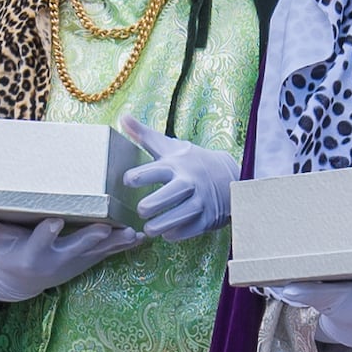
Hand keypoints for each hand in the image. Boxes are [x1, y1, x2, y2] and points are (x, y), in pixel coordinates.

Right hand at [0, 214, 131, 303]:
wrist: (19, 282)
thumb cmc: (5, 254)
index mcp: (33, 253)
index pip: (40, 241)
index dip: (47, 233)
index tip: (54, 221)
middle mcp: (56, 260)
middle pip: (76, 248)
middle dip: (91, 239)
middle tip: (105, 228)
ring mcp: (74, 262)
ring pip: (98, 252)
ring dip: (116, 243)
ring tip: (134, 233)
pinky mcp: (86, 262)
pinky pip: (108, 254)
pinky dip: (124, 246)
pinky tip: (143, 236)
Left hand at [117, 125, 235, 242]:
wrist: (228, 175)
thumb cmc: (190, 161)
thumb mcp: (169, 147)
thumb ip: (144, 135)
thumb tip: (123, 117)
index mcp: (177, 165)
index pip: (157, 169)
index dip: (141, 174)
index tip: (127, 179)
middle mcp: (190, 182)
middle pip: (174, 192)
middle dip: (156, 203)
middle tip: (140, 209)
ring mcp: (202, 201)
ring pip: (184, 213)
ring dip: (165, 223)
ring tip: (148, 229)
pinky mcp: (209, 217)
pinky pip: (194, 228)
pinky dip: (181, 233)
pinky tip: (168, 235)